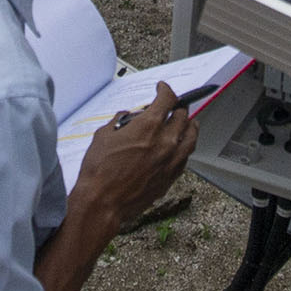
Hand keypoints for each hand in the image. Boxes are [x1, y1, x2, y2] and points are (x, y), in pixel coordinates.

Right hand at [74, 83, 196, 237]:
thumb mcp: (103, 136)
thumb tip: (125, 117)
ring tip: (188, 122)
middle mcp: (165, 142)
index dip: (165, 90)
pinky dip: (185, 147)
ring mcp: (171, 161)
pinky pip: (186, 157)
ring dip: (189, 125)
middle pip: (182, 116)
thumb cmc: (99, 172)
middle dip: (177, 106)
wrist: (102, 202)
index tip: (162, 89)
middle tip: (173, 105)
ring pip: (191, 137)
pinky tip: (181, 147)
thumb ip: (119, 122)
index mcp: (148, 127)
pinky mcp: (170, 177)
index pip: (167, 99)